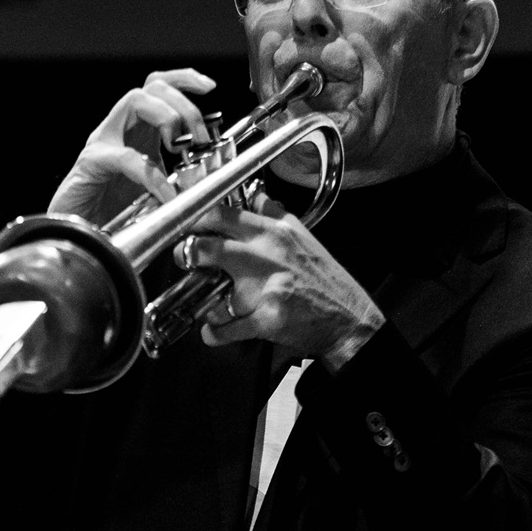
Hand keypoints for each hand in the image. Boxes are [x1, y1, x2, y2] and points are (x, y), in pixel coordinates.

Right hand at [48, 68, 216, 224]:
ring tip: (181, 147)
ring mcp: (103, 142)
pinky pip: (125, 156)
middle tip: (199, 135)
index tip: (209, 87)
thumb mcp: (156, 193)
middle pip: (153, 87)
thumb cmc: (111, 215)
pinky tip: (164, 193)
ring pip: (135, 100)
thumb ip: (180, 182)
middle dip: (184, 103)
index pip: (160, 88)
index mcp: (138, 132)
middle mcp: (120, 129)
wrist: (78, 235)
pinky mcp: (91, 162)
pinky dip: (150, 174)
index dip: (184, 80)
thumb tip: (212, 183)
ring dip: (166, 117)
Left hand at [174, 190, 383, 369]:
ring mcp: (265, 288)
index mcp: (274, 233)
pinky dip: (215, 333)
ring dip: (206, 304)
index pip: (223, 215)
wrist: (348, 318)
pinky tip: (214, 331)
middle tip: (186, 260)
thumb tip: (257, 197)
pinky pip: (226, 328)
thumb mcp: (303, 236)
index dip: (195, 219)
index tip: (184, 225)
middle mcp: (267, 256)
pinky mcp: (266, 319)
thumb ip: (275, 215)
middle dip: (188, 254)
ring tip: (210, 306)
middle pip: (209, 247)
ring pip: (214, 295)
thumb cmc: (324, 279)